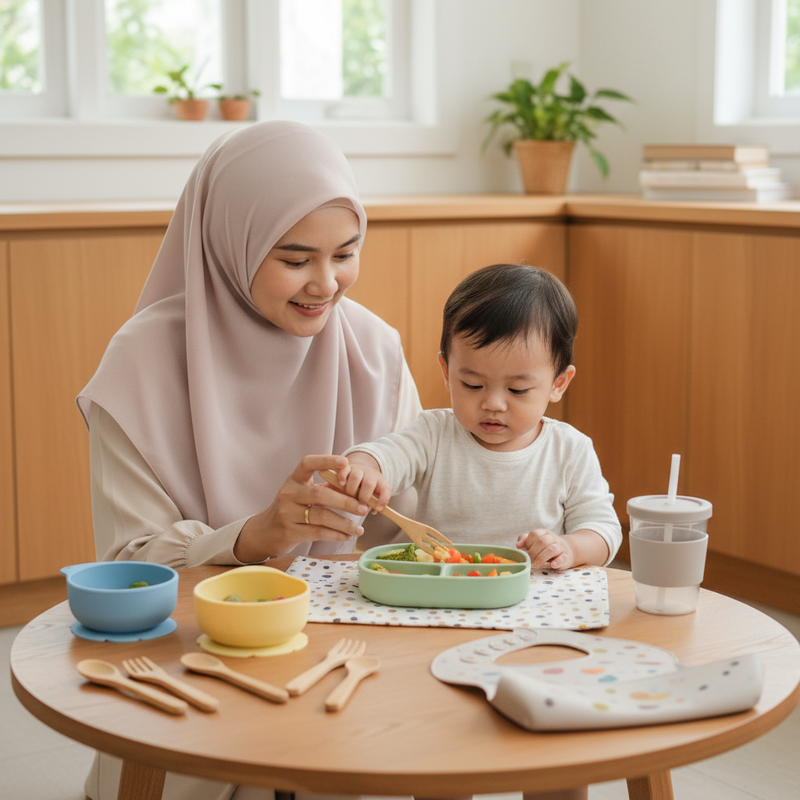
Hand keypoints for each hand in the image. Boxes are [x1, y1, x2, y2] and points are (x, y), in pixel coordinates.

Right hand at [234, 455, 370, 562]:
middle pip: (320, 494)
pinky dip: (335, 534)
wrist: (265, 532)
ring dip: (344, 523)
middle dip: (345, 502)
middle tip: (364, 508)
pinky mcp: (290, 532)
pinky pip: (317, 532)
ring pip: (321, 516)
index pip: (307, 464)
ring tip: (359, 528)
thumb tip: (354, 488)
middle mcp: (288, 494)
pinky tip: (347, 535)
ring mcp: (287, 513)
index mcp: (293, 480)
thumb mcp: (302, 494)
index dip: (325, 461)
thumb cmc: (291, 509)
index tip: (345, 462)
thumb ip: (324, 489)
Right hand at [337, 459, 391, 511]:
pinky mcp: (347, 468)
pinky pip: (344, 470)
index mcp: (381, 483)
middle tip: (358, 504)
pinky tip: (342, 485)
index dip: (383, 499)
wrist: (359, 475)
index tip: (378, 509)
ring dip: (351, 490)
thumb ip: (375, 504)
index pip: (386, 490)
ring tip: (348, 497)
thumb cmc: (367, 491)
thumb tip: (374, 510)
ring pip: (355, 477)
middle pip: (369, 484)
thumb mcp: (374, 497)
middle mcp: (371, 474)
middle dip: (363, 497)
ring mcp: (358, 470)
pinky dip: (342, 477)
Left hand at [517, 529, 576, 570]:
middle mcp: (552, 538)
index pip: (534, 534)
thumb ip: (525, 540)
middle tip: (529, 561)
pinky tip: (552, 565)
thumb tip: (518, 545)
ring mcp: (560, 547)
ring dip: (542, 558)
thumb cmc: (547, 546)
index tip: (526, 551)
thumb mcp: (536, 541)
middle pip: (542, 542)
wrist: (568, 550)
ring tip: (537, 564)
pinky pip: (563, 557)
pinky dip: (558, 561)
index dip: (528, 542)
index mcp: (544, 533)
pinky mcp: (567, 556)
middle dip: (533, 552)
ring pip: (552, 549)